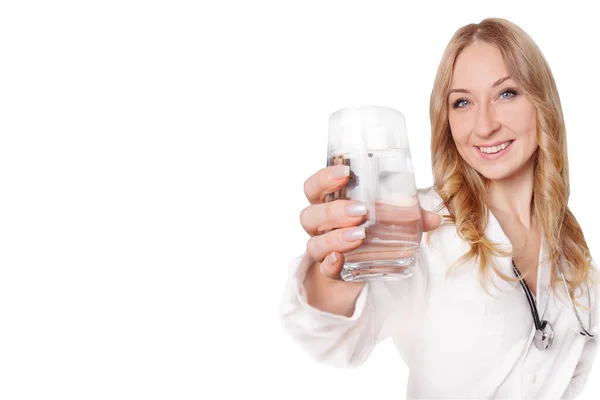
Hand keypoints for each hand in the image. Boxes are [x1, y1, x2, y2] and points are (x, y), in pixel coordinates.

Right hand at [300, 165, 441, 280]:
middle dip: (333, 211)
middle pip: (309, 215)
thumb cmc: (370, 228)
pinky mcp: (331, 272)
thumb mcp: (388, 216)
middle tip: (360, 210)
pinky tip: (339, 259)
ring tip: (359, 235)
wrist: (360, 266)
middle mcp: (319, 226)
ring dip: (334, 238)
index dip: (324, 179)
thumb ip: (409, 214)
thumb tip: (435, 218)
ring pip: (314, 244)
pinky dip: (330, 265)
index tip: (346, 172)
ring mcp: (322, 249)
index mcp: (328, 203)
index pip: (314, 187)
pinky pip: (324, 270)